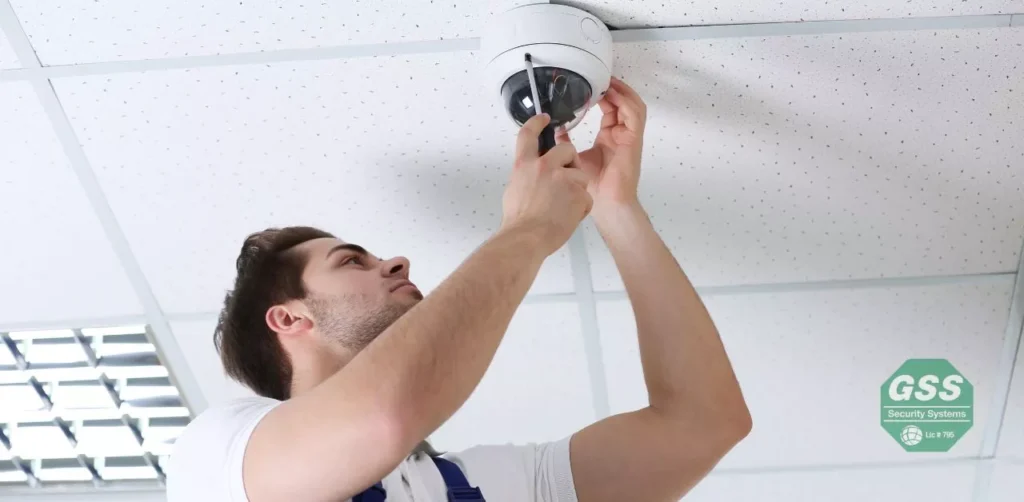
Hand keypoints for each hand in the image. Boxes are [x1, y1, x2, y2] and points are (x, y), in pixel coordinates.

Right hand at [500, 113, 593, 255]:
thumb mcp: (514, 189)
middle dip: (571, 161)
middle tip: (566, 178)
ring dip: (576, 188)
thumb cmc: (518, 221)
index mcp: (525, 164)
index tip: (544, 118)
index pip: (529, 134)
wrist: (527, 238)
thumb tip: (530, 174)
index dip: (537, 123)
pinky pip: (585, 195)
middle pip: (567, 149)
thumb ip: (525, 176)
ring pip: (579, 174)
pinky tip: (568, 216)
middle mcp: (544, 166)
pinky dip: (580, 207)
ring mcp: (563, 178)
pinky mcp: (579, 192)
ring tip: (563, 207)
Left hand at [556, 77, 646, 211]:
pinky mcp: (634, 140)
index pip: (609, 109)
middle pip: (622, 103)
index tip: (590, 84)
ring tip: (608, 80)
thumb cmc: (593, 187)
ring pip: (632, 105)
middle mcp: (621, 135)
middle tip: (600, 76)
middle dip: (612, 88)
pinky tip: (614, 93)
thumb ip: (565, 142)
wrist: (606, 205)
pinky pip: (635, 114)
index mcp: (609, 138)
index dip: (602, 95)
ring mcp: (629, 137)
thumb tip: (553, 129)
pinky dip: (626, 101)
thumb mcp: (574, 158)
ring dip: (621, 91)